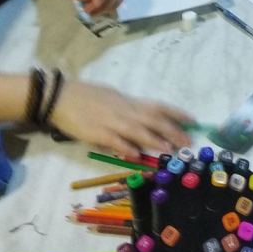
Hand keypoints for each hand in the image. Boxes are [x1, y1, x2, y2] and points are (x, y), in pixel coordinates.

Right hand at [50, 82, 193, 152]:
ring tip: (169, 149)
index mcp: (128, 102)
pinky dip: (125, 147)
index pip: (157, 106)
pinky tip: (136, 154)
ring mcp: (110, 122)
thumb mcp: (111, 98)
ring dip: (154, 139)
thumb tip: (143, 120)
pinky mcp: (96, 133)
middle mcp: (123, 110)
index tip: (192, 120)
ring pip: (136, 130)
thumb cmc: (86, 96)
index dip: (175, 113)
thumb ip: (128, 109)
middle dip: (172, 130)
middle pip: (152, 119)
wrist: (60, 97)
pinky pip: (113, 140)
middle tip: (188, 142)